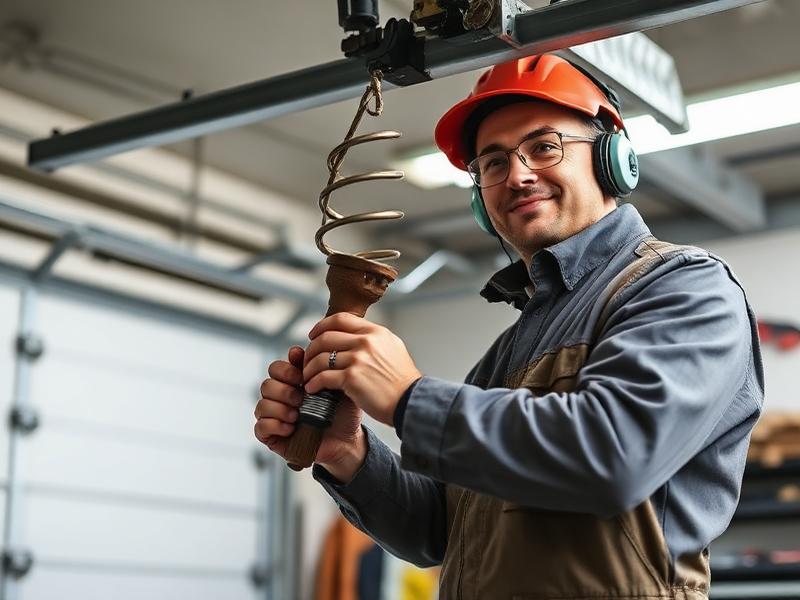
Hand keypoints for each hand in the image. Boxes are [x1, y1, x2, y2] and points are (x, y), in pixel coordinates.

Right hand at [254, 346, 364, 472]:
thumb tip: (299, 350)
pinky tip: (291, 428)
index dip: (285, 369)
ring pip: (262, 404)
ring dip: (280, 409)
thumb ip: (319, 367)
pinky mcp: (271, 436)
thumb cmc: (342, 413)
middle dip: (284, 390)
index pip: (276, 368)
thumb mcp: (337, 387)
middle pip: (266, 384)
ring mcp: (274, 417)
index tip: (301, 376)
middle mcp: (281, 398)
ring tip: (298, 416)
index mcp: (293, 384)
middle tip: (301, 398)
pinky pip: (260, 427)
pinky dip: (275, 425)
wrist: (346, 441)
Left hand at [303, 313, 421, 426]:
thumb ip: (374, 339)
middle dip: (311, 349)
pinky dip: (313, 383)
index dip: (321, 326)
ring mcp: (358, 359)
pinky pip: (323, 377)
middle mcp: (366, 342)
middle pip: (325, 337)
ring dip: (309, 368)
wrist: (410, 401)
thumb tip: (355, 335)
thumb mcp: (393, 348)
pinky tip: (312, 388)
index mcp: (375, 332)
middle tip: (307, 360)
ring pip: (320, 358)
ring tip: (307, 377)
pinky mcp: (352, 378)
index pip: (340, 319)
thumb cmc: (402, 380)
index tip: (313, 335)